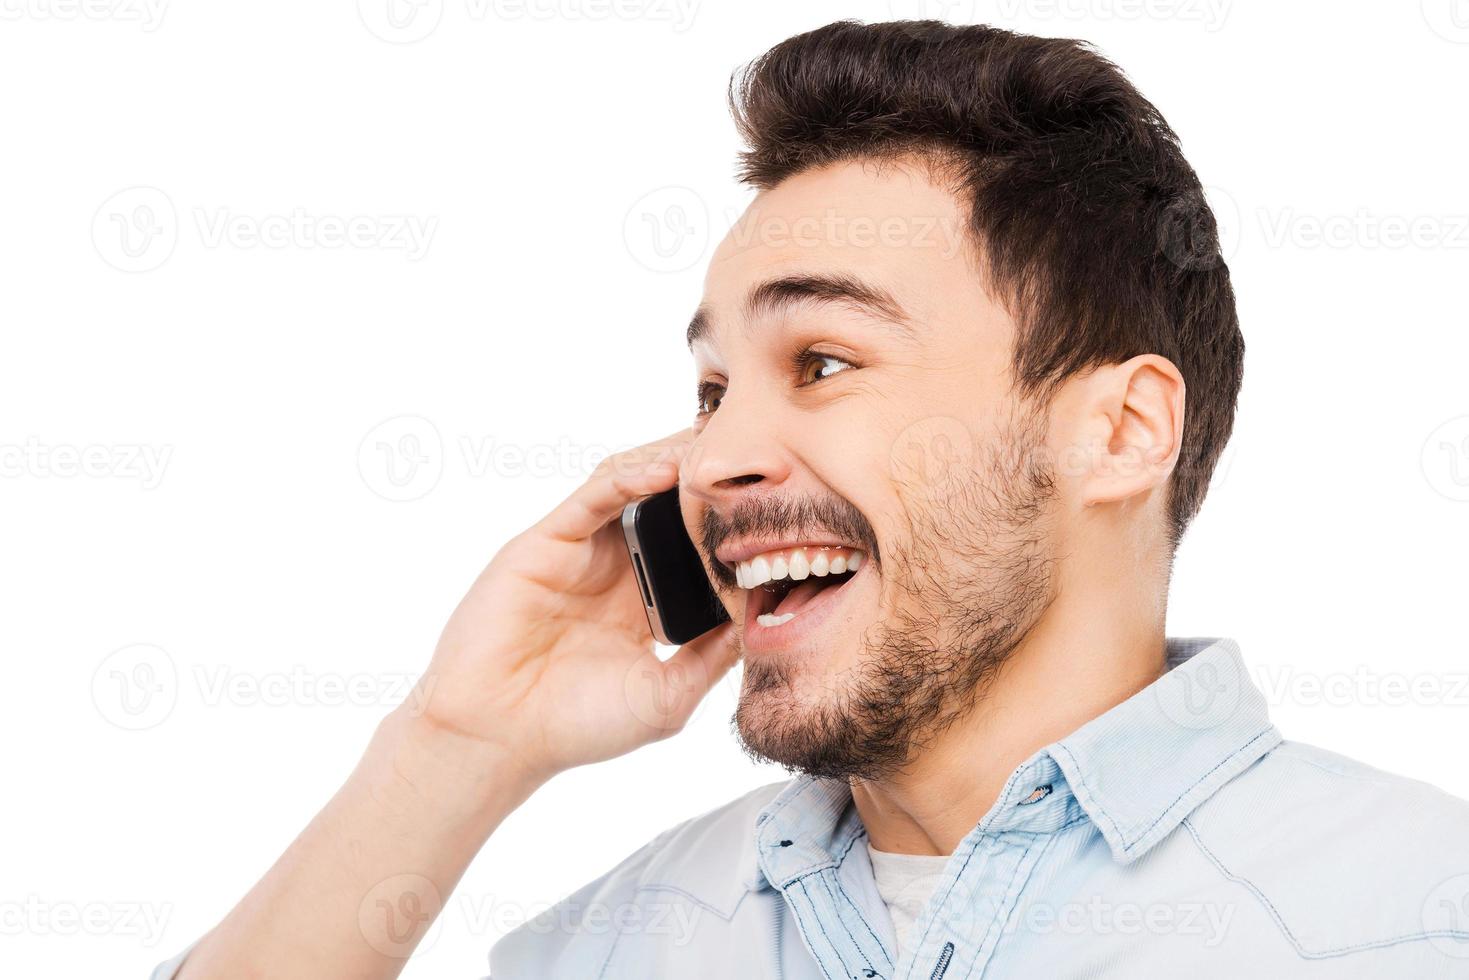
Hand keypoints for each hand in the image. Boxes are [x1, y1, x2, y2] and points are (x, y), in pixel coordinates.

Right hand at [410, 428, 739, 785]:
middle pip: (666, 503)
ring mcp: (581, 552)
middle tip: (756, 451)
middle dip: (705, 476)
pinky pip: (593, 497)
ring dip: (672, 462)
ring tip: (716, 447)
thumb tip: (762, 621)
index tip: (778, 504)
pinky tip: (665, 470)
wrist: (498, 736)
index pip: (694, 546)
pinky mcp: (546, 542)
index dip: (728, 523)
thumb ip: (712, 659)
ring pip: (632, 486)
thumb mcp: (666, 697)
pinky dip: (629, 477)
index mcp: (646, 601)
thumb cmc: (575, 726)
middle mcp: (615, 568)